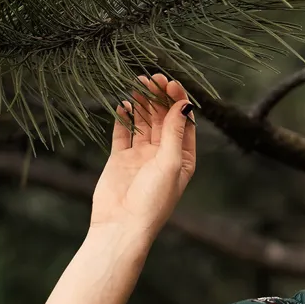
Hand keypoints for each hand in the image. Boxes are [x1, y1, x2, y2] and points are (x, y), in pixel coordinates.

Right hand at [90, 73, 196, 239]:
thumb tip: (184, 104)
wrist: (121, 226)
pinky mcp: (120, 159)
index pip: (183, 123)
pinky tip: (124, 103)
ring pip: (144, 123)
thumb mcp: (170, 163)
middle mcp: (164, 156)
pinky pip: (123, 133)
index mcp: (183, 159)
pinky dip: (124, 118)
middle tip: (152, 77)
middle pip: (163, 119)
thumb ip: (175, 132)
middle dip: (159, 98)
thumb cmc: (153, 200)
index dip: (178, 102)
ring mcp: (141, 156)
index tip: (171, 83)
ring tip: (137, 83)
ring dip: (142, 104)